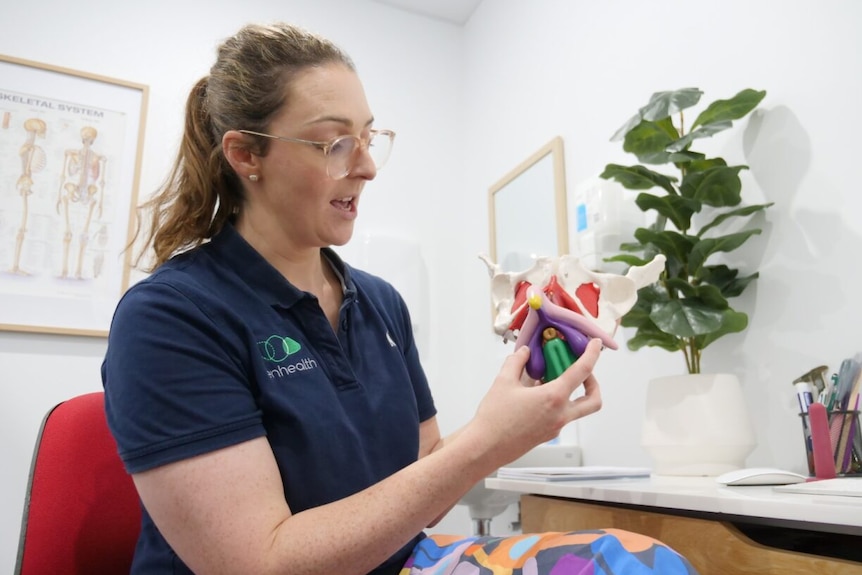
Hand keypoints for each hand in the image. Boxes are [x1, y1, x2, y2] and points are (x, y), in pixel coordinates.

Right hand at [469, 339, 602, 469]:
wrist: (486, 447)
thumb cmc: (495, 418)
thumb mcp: (503, 382)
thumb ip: (517, 362)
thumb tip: (525, 353)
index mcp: (554, 398)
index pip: (582, 372)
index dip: (592, 355)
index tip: (596, 345)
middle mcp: (560, 414)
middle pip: (593, 400)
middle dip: (593, 383)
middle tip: (581, 371)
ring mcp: (556, 427)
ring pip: (578, 409)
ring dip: (575, 393)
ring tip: (554, 379)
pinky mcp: (548, 434)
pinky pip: (561, 415)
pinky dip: (557, 401)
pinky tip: (538, 393)